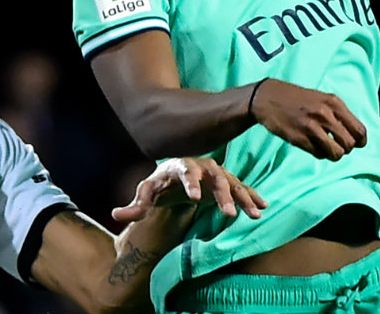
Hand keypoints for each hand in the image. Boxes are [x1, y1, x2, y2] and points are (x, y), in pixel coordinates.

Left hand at [111, 157, 266, 222]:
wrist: (177, 175)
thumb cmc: (160, 184)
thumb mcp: (147, 193)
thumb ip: (135, 205)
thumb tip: (116, 214)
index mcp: (180, 166)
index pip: (186, 171)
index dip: (191, 183)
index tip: (195, 198)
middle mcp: (202, 166)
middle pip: (214, 177)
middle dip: (222, 195)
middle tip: (229, 214)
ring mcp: (216, 173)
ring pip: (232, 183)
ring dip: (243, 198)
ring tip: (254, 214)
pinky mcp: (226, 181)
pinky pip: (241, 188)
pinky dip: (252, 196)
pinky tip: (263, 207)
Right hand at [250, 78, 367, 160]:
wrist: (267, 98)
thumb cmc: (297, 98)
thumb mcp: (322, 98)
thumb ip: (338, 113)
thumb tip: (355, 134)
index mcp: (334, 103)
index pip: (359, 130)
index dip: (360, 141)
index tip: (355, 144)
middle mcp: (325, 114)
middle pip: (350, 144)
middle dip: (346, 148)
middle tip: (337, 145)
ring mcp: (311, 127)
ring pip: (337, 153)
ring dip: (333, 154)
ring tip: (326, 148)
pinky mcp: (299, 138)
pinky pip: (319, 154)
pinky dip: (319, 153)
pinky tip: (312, 145)